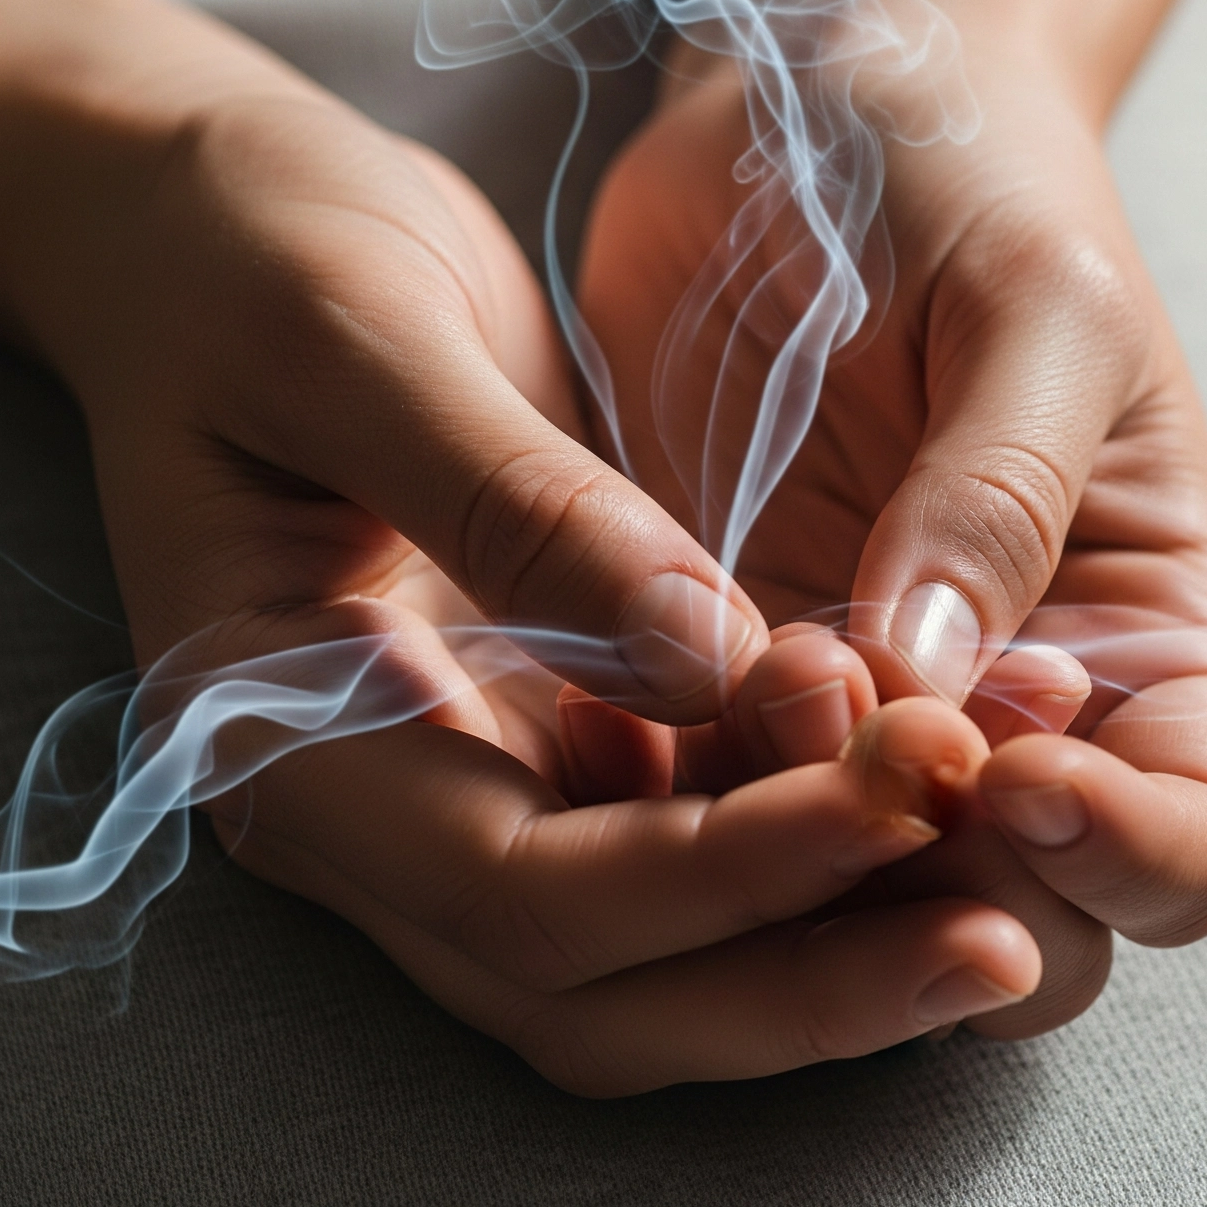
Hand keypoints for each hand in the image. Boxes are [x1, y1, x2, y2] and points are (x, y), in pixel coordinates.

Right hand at [26, 89, 1040, 1092]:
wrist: (202, 220)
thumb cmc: (248, 257)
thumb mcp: (360, 341)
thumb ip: (521, 508)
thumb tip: (712, 661)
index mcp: (281, 734)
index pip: (517, 891)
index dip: (716, 877)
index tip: (901, 801)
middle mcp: (364, 805)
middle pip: (596, 986)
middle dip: (797, 980)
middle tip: (1001, 950)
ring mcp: (451, 777)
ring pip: (649, 951)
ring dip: (818, 939)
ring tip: (1004, 899)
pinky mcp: (535, 727)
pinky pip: (677, 838)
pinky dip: (798, 845)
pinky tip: (925, 798)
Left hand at [578, 44, 1206, 1037]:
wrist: (803, 98)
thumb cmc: (967, 172)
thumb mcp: (1031, 305)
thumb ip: (1000, 495)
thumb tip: (942, 683)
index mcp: (1152, 634)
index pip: (1191, 850)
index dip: (1118, 853)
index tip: (1003, 752)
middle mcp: (1024, 709)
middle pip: (1025, 923)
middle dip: (933, 867)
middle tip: (839, 702)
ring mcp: (865, 707)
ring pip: (845, 894)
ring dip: (782, 834)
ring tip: (732, 670)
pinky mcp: (724, 672)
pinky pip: (701, 803)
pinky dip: (661, 792)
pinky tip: (611, 703)